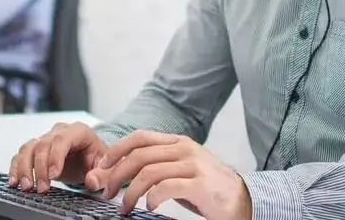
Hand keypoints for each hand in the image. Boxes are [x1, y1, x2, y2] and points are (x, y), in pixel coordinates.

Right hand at [8, 121, 107, 192]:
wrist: (90, 159)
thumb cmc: (98, 160)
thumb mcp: (106, 167)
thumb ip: (102, 175)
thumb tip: (92, 181)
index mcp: (79, 131)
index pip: (63, 139)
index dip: (55, 156)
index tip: (53, 175)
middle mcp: (60, 132)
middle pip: (43, 144)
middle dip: (39, 168)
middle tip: (42, 188)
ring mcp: (46, 139)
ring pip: (29, 147)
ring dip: (24, 168)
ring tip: (27, 187)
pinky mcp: (36, 149)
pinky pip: (21, 154)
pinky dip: (16, 167)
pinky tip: (15, 181)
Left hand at [97, 130, 252, 219]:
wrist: (243, 200)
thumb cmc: (207, 187)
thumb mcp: (180, 170)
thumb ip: (155, 166)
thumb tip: (119, 172)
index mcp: (178, 142)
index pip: (139, 137)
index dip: (116, 150)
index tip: (102, 168)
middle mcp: (184, 149)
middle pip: (138, 156)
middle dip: (116, 175)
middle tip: (107, 192)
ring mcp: (193, 166)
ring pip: (148, 172)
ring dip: (130, 192)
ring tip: (124, 207)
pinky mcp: (200, 185)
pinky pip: (167, 187)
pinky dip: (152, 197)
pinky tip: (149, 206)